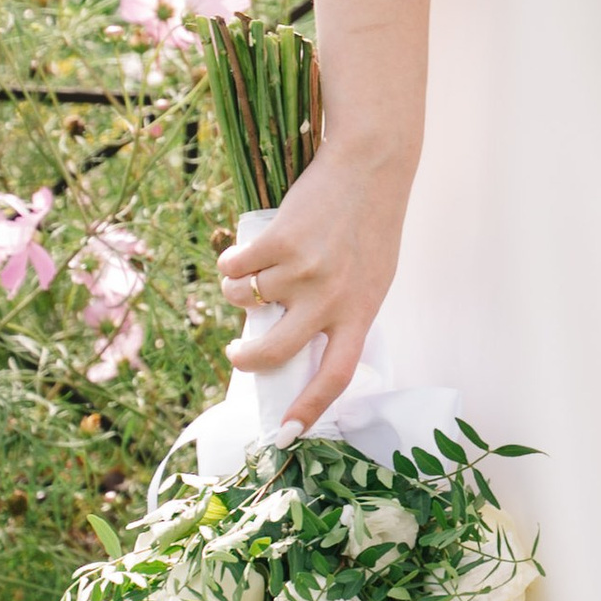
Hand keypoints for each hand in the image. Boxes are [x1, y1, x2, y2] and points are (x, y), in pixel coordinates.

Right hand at [214, 138, 412, 427]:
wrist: (370, 165)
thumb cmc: (370, 224)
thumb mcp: (371, 277)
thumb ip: (342, 311)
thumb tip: (297, 345)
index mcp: (361, 312)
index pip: (336, 376)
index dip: (310, 409)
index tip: (286, 436)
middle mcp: (332, 298)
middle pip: (275, 352)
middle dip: (245, 359)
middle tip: (236, 352)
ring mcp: (304, 271)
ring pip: (243, 300)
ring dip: (236, 291)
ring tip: (252, 273)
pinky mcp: (278, 241)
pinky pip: (234, 266)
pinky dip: (230, 263)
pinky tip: (243, 252)